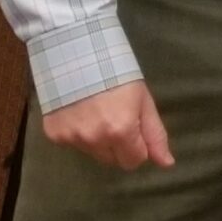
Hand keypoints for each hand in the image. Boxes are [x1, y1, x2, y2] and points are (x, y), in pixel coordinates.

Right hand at [43, 80, 173, 170]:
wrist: (76, 57)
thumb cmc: (118, 75)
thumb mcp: (143, 101)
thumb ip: (155, 134)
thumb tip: (167, 163)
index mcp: (121, 131)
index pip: (134, 161)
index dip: (138, 146)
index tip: (134, 128)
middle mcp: (95, 139)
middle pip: (113, 160)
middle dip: (119, 146)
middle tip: (116, 119)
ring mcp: (71, 138)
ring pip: (93, 153)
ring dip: (98, 140)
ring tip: (97, 113)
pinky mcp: (54, 135)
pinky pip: (73, 144)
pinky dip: (78, 133)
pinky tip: (80, 113)